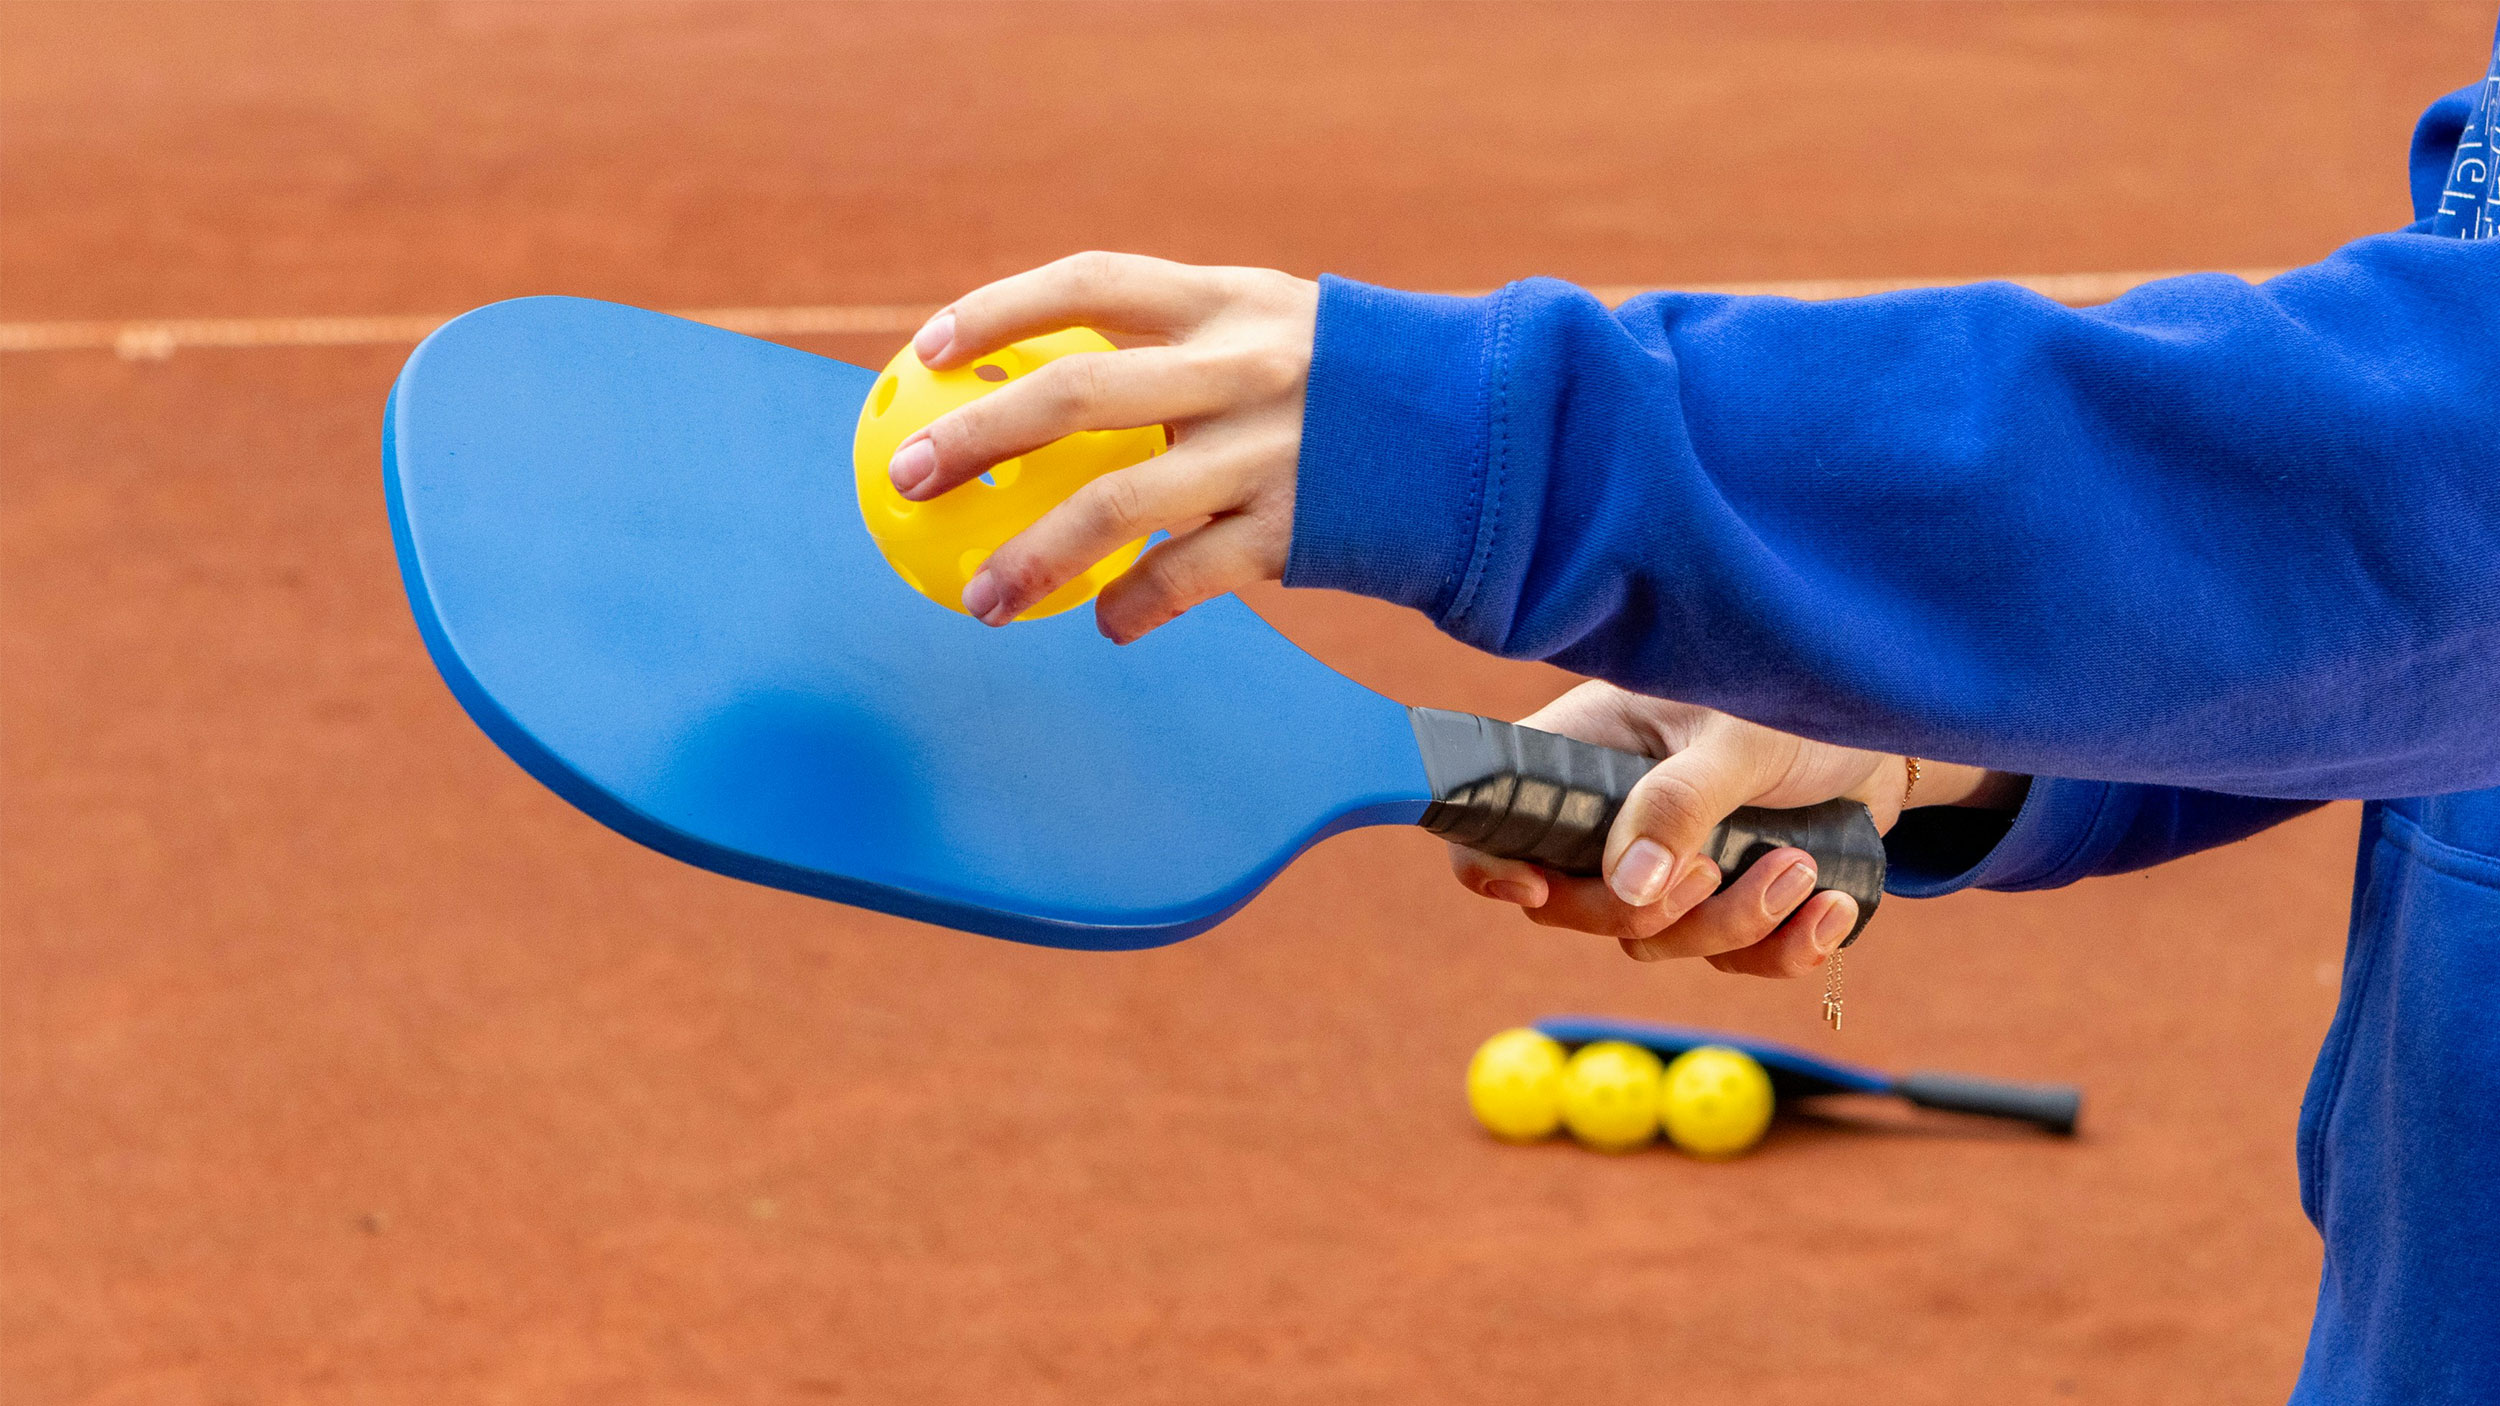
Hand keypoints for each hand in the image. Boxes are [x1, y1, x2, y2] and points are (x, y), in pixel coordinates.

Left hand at [891, 252, 1316, 642]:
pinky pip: (1188, 578)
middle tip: (905, 476)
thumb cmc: (1349, 393)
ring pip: (1120, 502)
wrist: (1486, 443)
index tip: (926, 350)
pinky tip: (1101, 626)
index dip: (1001, 309)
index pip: (1092, 282)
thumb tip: (1055, 392)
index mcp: (1227, 302)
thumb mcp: (1274, 333)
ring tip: (977, 597)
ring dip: (1033, 555)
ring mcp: (1269, 450)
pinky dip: (1135, 607)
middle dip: (978, 433)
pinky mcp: (1295, 528)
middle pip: (1079, 391)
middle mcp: (1241, 366)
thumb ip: (1181, 349)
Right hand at [1450, 683, 2008, 974]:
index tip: (1534, 887)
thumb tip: (1629, 889)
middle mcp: (1614, 815)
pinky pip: (1730, 961)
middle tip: (1714, 871)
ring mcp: (1667, 864)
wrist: (1892, 733)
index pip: (1500, 815)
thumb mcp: (1738, 740)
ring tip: (1803, 869)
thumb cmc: (1799, 706)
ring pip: (1654, 941)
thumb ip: (1681, 805)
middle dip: (1649, 911)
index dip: (1488, 863)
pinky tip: (1833, 906)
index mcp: (1588, 752)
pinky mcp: (1728, 900)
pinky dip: (1785, 951)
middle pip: (1570, 905)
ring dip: (1733, 925)